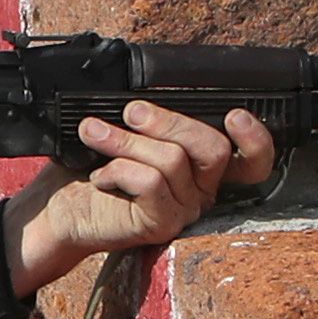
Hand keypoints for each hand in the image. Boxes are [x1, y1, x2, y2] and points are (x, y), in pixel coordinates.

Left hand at [6, 106, 277, 295]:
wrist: (61, 212)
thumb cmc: (93, 168)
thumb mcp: (126, 134)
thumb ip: (150, 119)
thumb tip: (145, 94)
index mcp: (201, 165)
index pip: (252, 159)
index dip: (256, 138)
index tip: (235, 114)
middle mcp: (202, 189)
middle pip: (214, 148)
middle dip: (169, 121)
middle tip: (131, 112)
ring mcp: (184, 209)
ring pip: (172, 159)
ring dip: (126, 139)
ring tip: (93, 134)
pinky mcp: (161, 224)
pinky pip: (151, 182)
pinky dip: (119, 169)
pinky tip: (100, 176)